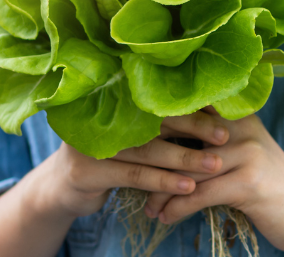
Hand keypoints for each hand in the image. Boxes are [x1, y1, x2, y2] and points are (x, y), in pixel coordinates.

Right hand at [0, 111, 232, 256]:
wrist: (59, 188)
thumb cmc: (108, 157)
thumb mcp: (129, 135)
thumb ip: (157, 122)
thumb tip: (208, 109)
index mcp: (114, 100)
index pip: (157, 97)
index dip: (190, 102)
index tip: (221, 109)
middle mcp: (101, 115)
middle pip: (155, 120)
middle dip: (193, 126)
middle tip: (223, 134)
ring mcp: (91, 142)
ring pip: (149, 150)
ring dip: (185, 158)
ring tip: (214, 164)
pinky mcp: (88, 171)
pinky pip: (135, 176)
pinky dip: (164, 181)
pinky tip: (187, 187)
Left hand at [143, 113, 283, 254]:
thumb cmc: (273, 189)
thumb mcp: (247, 156)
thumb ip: (217, 142)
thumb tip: (171, 143)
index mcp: (239, 115)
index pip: (190, 108)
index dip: (157, 121)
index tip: (130, 139)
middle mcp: (241, 127)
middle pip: (182, 133)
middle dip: (151, 155)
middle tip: (128, 172)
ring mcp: (247, 153)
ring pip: (187, 169)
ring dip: (160, 191)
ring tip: (145, 205)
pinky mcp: (248, 183)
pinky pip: (199, 194)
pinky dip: (176, 209)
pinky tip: (164, 218)